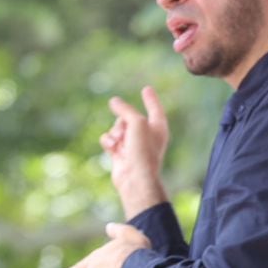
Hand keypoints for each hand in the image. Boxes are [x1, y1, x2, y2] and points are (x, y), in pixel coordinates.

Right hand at [100, 87, 169, 216]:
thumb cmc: (142, 151)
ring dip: (114, 133)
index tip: (146, 89)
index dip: (150, 98)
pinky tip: (112, 150)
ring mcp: (133, 145)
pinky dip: (108, 142)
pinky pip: (108, 139)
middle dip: (122, 121)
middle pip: (129, 117)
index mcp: (159, 128)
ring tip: (119, 144)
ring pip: (116, 128)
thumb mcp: (137, 124)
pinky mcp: (120, 153)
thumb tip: (114, 101)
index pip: (155, 108)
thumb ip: (126, 110)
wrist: (134, 179)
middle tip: (125, 132)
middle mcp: (147, 136)